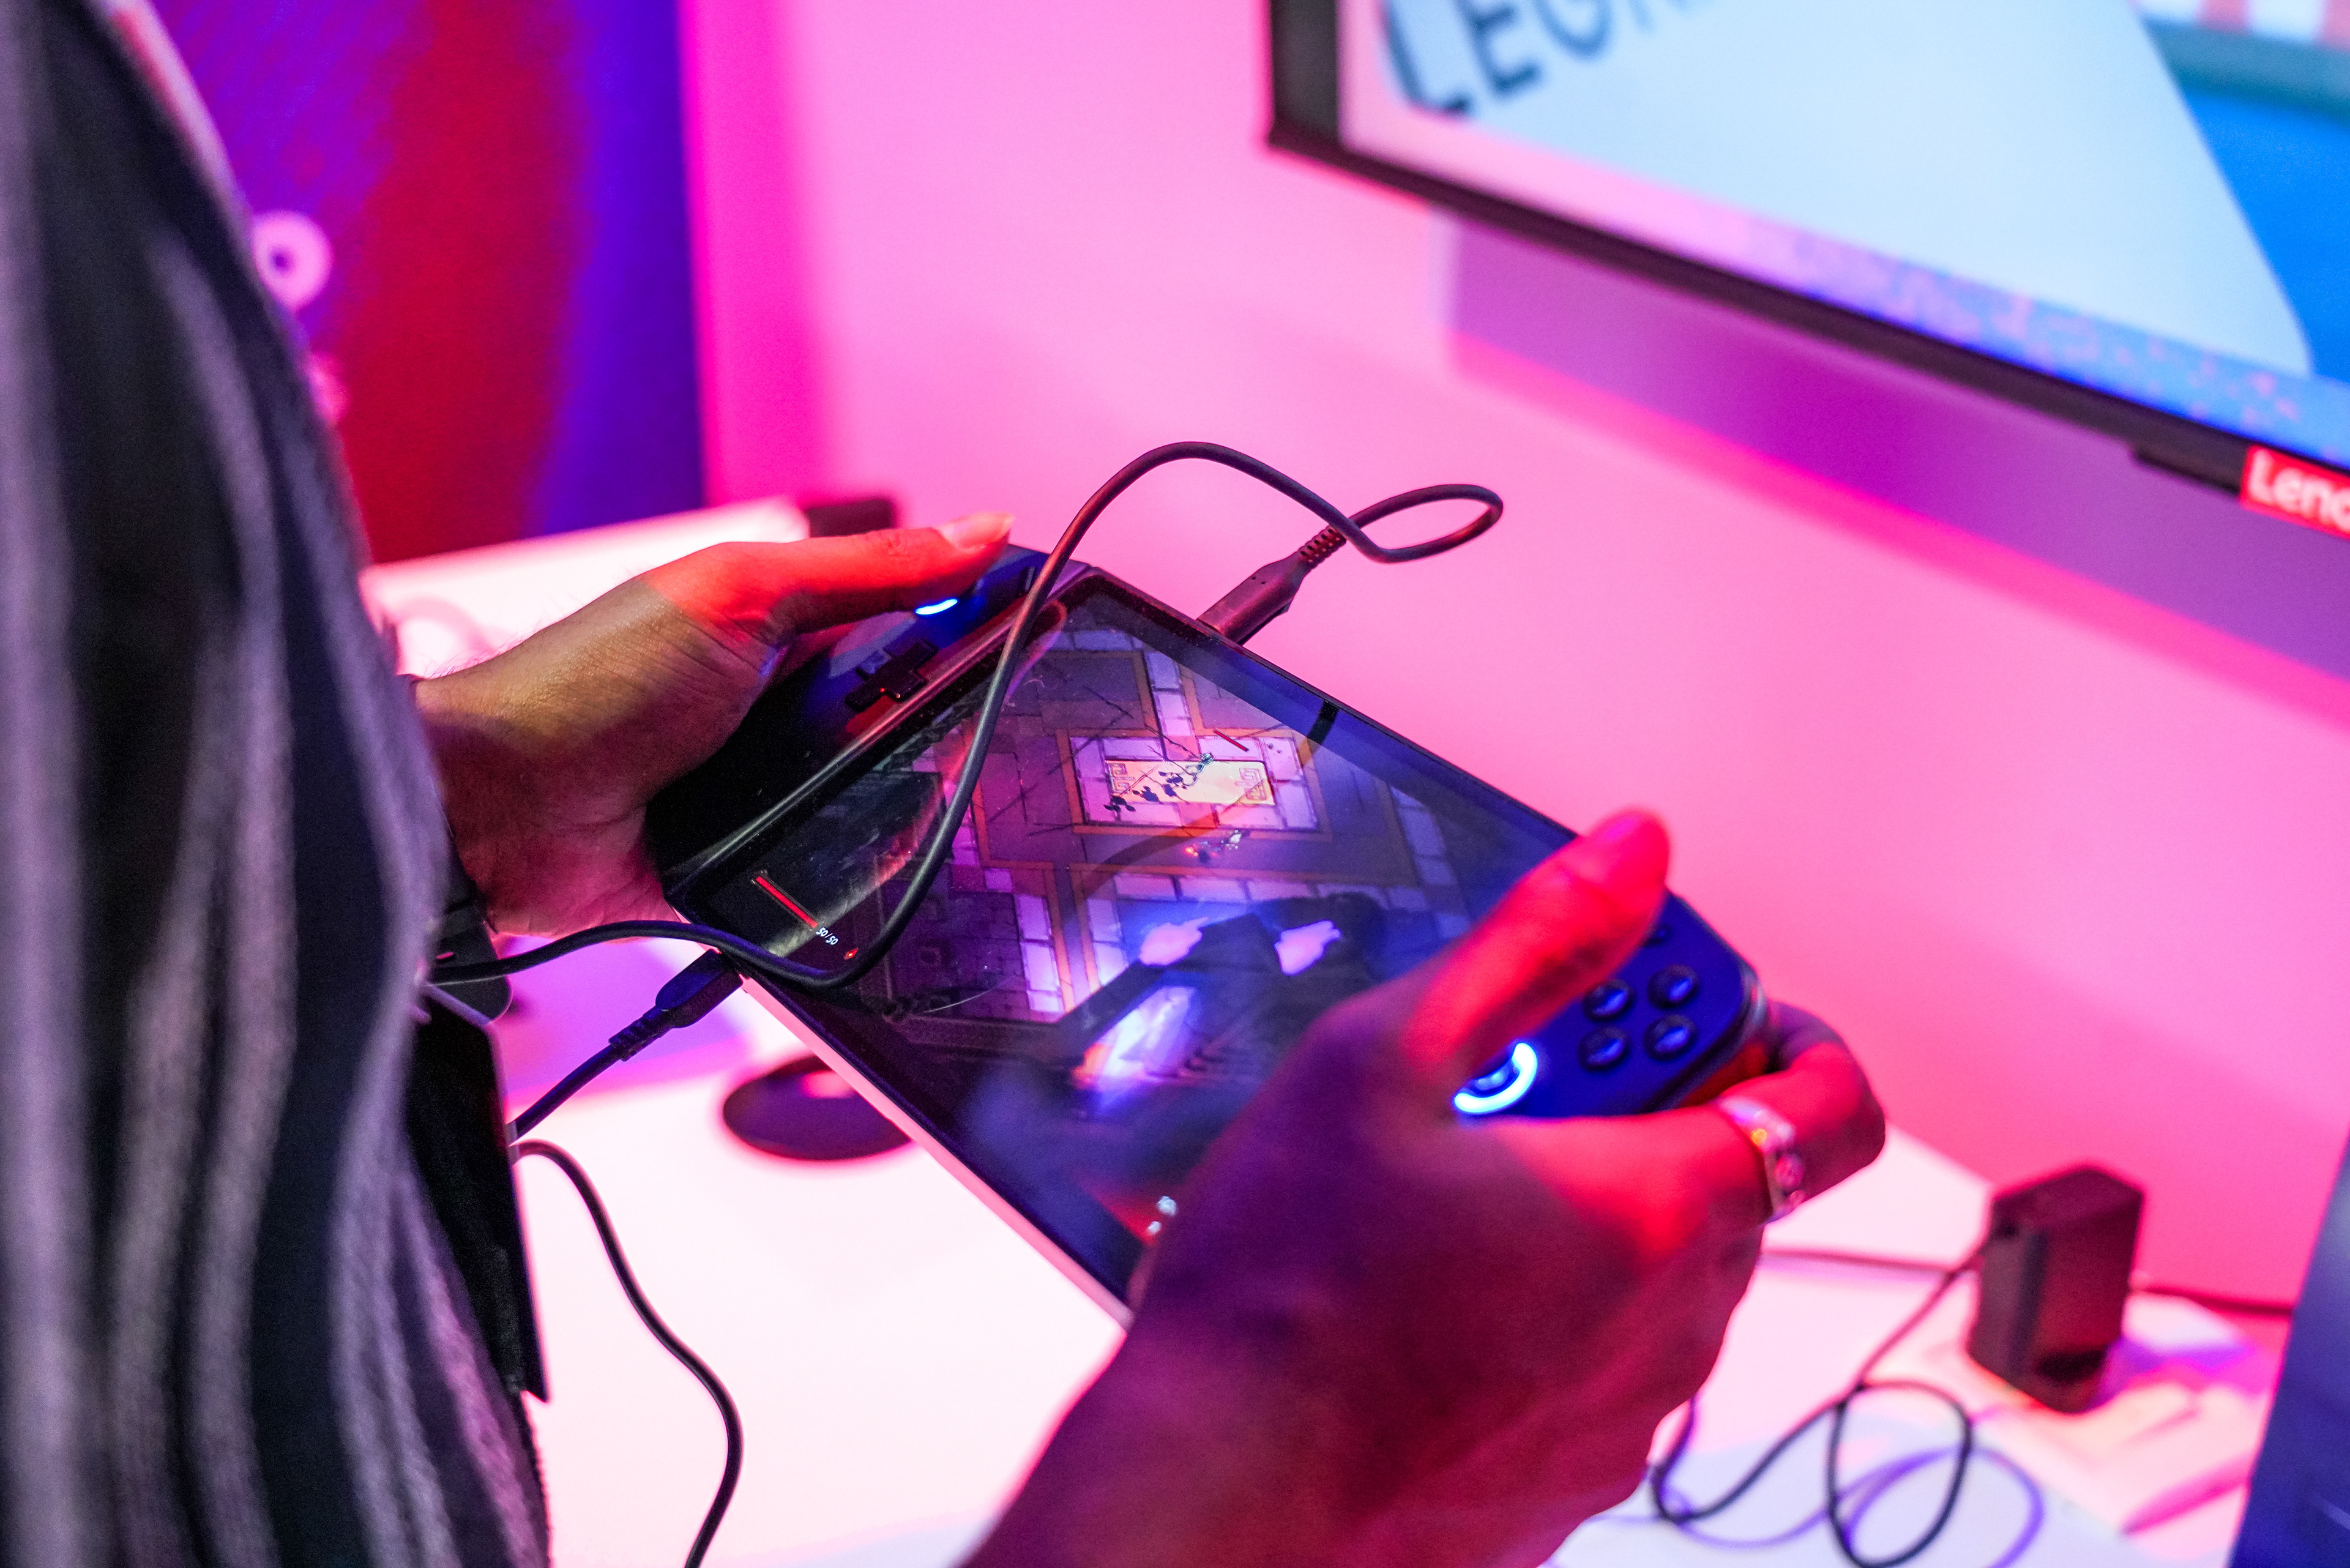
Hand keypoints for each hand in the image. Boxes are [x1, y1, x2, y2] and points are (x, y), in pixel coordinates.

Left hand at [415, 514, 1012, 932]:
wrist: (499, 811)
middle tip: (991, 743)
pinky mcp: (744, 878)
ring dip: (895, 816)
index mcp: (777, 635)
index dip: (971, 634)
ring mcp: (760, 799)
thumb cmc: (591, 683)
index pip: (905, 628)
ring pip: (872, 814)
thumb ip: (868, 569)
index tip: (1046, 636)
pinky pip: (820, 891)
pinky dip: (842, 887)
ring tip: (935, 817)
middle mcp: (773, 716)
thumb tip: (981, 530)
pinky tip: (876, 881)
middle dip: (940, 740)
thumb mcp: (742, 595)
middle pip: (901, 729)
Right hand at [968, 812, 1883, 1567]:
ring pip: (1659, 1277)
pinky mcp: (1566, 1481)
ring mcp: (1625, 1419)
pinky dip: (1550, 1310)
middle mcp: (1674, 1325)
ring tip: (1448, 1188)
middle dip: (1646, 1112)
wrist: (1218, 1478)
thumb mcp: (1387, 1055)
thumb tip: (1631, 853)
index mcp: (1658, 1207)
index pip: (1833, 1108)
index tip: (1724, 1013)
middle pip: (1730, 1180)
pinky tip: (1425, 1291)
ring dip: (1592, 1213)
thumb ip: (1533, 943)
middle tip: (1516, 1082)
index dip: (1799, 1039)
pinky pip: (1598, 1367)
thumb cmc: (1290, 1284)